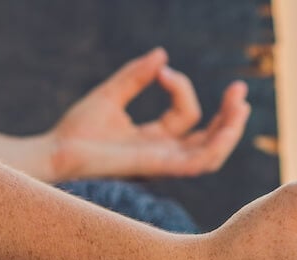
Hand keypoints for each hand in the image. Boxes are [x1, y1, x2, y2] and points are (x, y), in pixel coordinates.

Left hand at [48, 47, 249, 180]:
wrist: (56, 151)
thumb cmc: (76, 130)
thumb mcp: (110, 94)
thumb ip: (135, 76)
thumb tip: (162, 55)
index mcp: (156, 139)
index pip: (186, 115)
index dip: (181, 88)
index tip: (161, 70)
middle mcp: (165, 153)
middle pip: (210, 138)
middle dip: (229, 114)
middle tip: (239, 88)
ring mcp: (165, 163)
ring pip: (212, 153)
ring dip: (231, 131)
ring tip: (240, 104)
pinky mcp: (159, 168)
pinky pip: (199, 163)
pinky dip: (217, 146)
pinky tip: (227, 127)